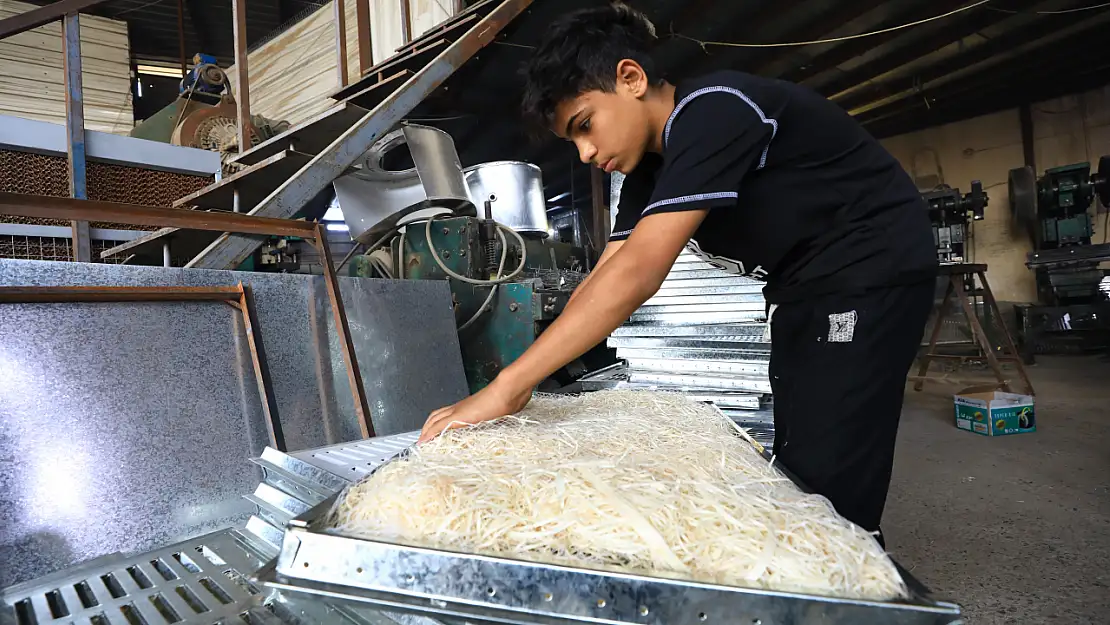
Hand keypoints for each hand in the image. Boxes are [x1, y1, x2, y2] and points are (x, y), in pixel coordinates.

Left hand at [418, 377, 532, 442]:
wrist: (508, 390)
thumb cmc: (508, 398)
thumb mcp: (501, 408)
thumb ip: (498, 413)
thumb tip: (505, 416)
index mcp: (468, 406)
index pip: (447, 413)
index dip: (438, 421)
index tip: (433, 431)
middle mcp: (460, 407)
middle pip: (436, 415)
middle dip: (427, 426)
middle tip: (423, 438)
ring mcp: (458, 411)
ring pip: (434, 419)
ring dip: (426, 430)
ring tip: (421, 441)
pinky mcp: (458, 417)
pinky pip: (438, 426)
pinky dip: (429, 433)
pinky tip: (424, 441)